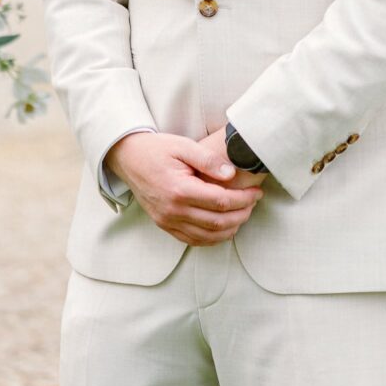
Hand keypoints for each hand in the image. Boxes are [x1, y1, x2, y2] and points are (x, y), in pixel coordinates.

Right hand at [105, 130, 263, 246]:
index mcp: (179, 190)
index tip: (256, 192)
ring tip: (243, 214)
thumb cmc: (156, 149)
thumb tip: (231, 174)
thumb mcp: (183, 146)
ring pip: (207, 237)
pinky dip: (212, 238)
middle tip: (253, 203)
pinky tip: (224, 227)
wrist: (128, 158)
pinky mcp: (164, 225)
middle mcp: (172, 210)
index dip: (243, 199)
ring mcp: (167, 221)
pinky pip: (192, 240)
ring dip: (230, 229)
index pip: (221, 201)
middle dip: (241, 214)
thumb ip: (208, 159)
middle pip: (217, 222)